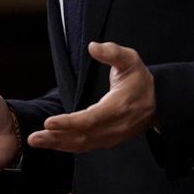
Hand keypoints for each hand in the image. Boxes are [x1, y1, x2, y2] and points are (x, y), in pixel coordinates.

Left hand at [28, 41, 155, 152]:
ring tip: (36, 141)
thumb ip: (112, 52)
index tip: (49, 122)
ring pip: (82, 144)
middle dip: (56, 138)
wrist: (159, 102)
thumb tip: (93, 47)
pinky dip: (67, 146)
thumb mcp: (130, 60)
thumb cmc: (141, 79)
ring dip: (58, 144)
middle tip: (34, 138)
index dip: (69, 123)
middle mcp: (114, 126)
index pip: (90, 119)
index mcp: (118, 107)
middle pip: (82, 136)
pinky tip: (52, 143)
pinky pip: (86, 146)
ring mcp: (112, 136)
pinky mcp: (108, 140)